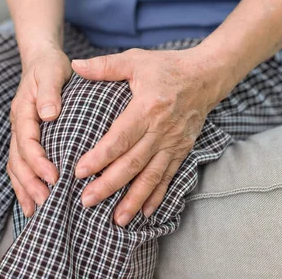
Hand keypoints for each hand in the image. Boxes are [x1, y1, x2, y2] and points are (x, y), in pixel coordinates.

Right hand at [7, 48, 71, 216]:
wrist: (41, 60)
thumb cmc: (49, 66)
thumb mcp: (51, 71)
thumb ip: (49, 91)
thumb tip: (48, 114)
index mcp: (23, 111)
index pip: (27, 142)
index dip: (38, 162)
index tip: (54, 177)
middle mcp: (18, 126)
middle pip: (17, 160)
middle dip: (30, 183)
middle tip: (46, 202)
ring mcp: (20, 134)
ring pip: (16, 166)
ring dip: (25, 188)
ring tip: (37, 210)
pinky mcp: (26, 139)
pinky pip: (20, 165)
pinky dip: (24, 184)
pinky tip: (32, 202)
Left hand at [72, 47, 226, 226]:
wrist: (206, 76)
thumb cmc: (167, 67)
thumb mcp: (136, 60)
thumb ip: (105, 66)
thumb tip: (75, 66)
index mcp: (147, 108)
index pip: (120, 138)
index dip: (100, 157)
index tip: (79, 172)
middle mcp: (162, 130)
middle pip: (133, 163)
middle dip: (109, 185)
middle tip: (87, 201)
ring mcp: (174, 143)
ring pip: (151, 177)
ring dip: (133, 199)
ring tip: (116, 220)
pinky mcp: (182, 150)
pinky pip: (168, 177)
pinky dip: (157, 196)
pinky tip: (145, 213)